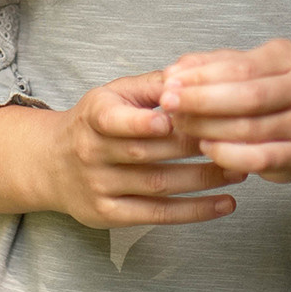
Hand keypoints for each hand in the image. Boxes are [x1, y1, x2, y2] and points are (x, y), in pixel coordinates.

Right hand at [38, 74, 242, 230]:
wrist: (50, 164)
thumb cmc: (95, 123)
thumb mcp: (112, 95)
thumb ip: (151, 86)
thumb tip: (191, 76)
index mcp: (93, 116)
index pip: (113, 120)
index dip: (141, 121)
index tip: (171, 119)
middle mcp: (91, 152)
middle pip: (147, 153)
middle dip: (194, 147)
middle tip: (235, 140)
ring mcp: (99, 187)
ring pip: (158, 185)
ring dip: (204, 179)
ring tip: (240, 170)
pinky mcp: (108, 215)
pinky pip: (157, 214)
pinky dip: (194, 211)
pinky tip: (225, 203)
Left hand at [158, 40, 290, 184]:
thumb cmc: (265, 98)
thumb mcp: (238, 71)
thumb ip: (207, 67)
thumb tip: (174, 72)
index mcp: (288, 58)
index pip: (240, 66)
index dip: (201, 75)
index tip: (170, 81)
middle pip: (247, 95)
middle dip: (201, 100)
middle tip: (169, 103)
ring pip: (249, 127)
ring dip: (207, 127)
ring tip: (182, 124)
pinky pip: (257, 158)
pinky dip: (226, 154)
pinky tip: (206, 147)